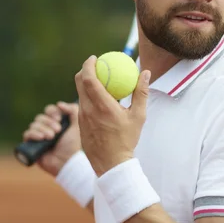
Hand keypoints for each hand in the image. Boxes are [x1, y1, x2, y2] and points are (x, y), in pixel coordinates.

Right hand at [23, 102, 80, 175]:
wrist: (67, 162)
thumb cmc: (73, 146)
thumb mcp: (76, 126)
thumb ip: (73, 111)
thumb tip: (59, 104)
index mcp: (56, 122)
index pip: (49, 110)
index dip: (52, 112)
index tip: (59, 118)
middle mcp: (46, 128)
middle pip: (40, 117)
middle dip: (49, 122)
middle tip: (58, 131)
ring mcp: (38, 136)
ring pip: (34, 124)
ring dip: (43, 129)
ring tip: (51, 137)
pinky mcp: (31, 145)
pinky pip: (27, 134)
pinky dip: (34, 134)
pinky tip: (41, 138)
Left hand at [75, 56, 149, 176]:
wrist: (112, 164)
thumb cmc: (126, 140)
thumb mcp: (138, 116)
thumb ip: (141, 93)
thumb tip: (145, 73)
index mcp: (102, 106)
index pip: (88, 78)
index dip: (88, 64)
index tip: (94, 58)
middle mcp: (88, 110)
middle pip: (79, 82)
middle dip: (84, 70)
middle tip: (94, 65)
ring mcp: (81, 118)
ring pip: (79, 94)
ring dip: (85, 84)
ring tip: (98, 81)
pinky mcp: (80, 125)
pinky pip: (81, 105)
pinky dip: (87, 98)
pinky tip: (97, 100)